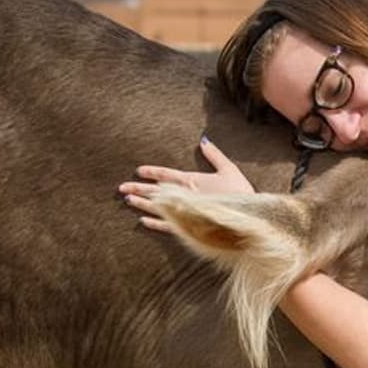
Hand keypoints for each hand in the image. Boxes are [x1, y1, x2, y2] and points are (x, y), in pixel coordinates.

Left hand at [119, 138, 253, 232]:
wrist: (246, 217)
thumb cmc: (240, 193)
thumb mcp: (229, 169)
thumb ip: (214, 155)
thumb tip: (203, 140)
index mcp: (192, 180)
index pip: (166, 174)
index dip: (151, 172)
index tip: (138, 171)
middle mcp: (184, 196)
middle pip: (156, 190)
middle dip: (137, 188)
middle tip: (121, 187)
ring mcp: (184, 212)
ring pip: (157, 207)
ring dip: (141, 203)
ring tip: (127, 200)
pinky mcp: (188, 227)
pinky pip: (167, 225)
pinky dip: (154, 223)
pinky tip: (142, 220)